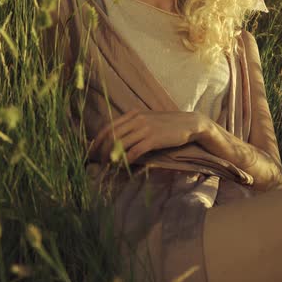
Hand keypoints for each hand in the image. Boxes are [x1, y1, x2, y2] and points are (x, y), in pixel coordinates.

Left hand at [93, 109, 209, 164]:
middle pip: (111, 136)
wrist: (189, 123)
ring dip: (112, 157)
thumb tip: (118, 138)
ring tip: (108, 166)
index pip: (108, 127)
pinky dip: (126, 159)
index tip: (93, 151)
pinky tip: (123, 165)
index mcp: (133, 114)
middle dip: (101, 151)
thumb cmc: (168, 124)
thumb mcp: (148, 119)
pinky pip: (134, 151)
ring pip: (120, 144)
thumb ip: (134, 125)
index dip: (97, 140)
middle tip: (98, 162)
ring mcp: (145, 129)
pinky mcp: (153, 139)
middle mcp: (136, 120)